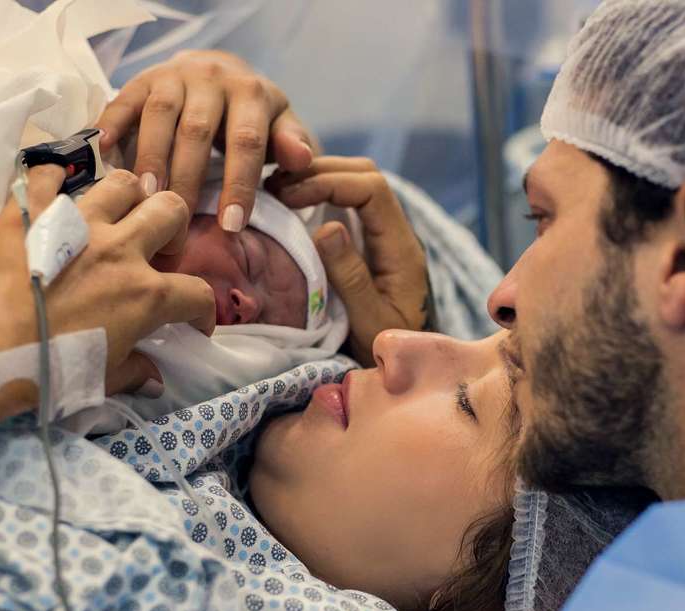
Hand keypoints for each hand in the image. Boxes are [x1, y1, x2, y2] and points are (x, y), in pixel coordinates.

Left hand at [0, 166, 214, 411]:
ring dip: (127, 197)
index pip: (197, 294)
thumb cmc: (45, 372)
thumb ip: (134, 372)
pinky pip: (46, 174)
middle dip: (173, 229)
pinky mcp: (29, 212)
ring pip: (120, 182)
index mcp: (145, 295)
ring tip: (114, 218)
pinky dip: (52, 179)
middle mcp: (120, 248)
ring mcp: (74, 223)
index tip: (191, 324)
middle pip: (170, 210)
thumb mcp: (99, 380)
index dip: (202, 311)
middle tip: (155, 251)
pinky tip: (52, 193)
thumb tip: (153, 378)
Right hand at [96, 50, 314, 252]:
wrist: (217, 71)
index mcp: (250, 94)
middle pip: (196, 132)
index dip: (239, 184)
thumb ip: (292, 143)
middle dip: (187, 179)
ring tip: (144, 197)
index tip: (231, 226)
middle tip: (177, 222)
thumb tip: (302, 158)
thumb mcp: (281, 126)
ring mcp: (173, 76)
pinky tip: (103, 154)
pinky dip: (111, 125)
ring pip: (159, 116)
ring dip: (149, 157)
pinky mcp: (141, 78)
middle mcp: (211, 79)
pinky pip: (123, 100)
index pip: (246, 142)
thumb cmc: (252, 115)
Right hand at [267, 157, 429, 365]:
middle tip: (275, 187)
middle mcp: (397, 234)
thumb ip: (351, 277)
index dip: (328, 181)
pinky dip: (320, 195)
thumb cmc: (389, 349)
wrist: (409, 366)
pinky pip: (350, 204)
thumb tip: (327, 226)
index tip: (288, 197)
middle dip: (320, 171)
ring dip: (319, 179)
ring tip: (278, 192)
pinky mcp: (372, 244)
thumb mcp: (369, 321)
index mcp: (401, 248)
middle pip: (365, 176)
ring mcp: (385, 236)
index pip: (372, 189)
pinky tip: (292, 206)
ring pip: (357, 184)